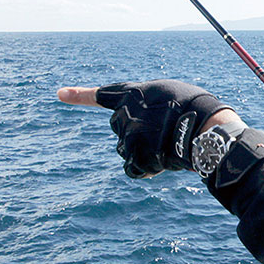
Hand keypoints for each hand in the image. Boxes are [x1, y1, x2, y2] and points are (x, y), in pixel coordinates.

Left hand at [57, 80, 241, 177]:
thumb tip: (147, 127)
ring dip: (143, 152)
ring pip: (126, 150)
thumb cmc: (194, 107)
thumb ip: (148, 105)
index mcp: (132, 95)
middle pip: (118, 128)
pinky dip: (146, 169)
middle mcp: (124, 115)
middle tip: (160, 132)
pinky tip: (163, 162)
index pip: (102, 95)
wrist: (203, 128)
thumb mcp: (168, 95)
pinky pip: (133, 169)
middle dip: (134, 133)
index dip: (79, 95)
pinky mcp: (134, 157)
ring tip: (167, 145)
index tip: (60, 94)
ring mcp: (127, 137)